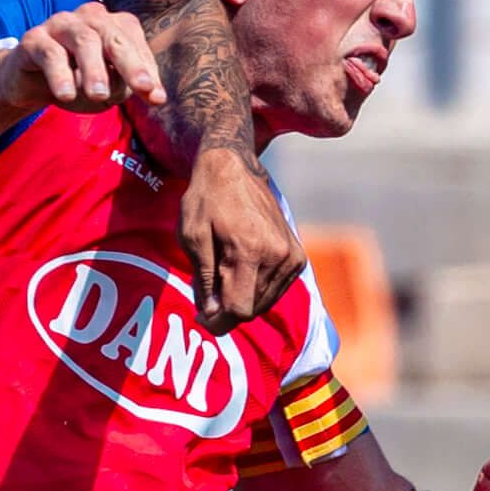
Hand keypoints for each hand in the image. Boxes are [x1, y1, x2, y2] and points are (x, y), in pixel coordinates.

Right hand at [0, 5, 164, 116]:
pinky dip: (60, 75)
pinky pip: (50, 53)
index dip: (146, 68)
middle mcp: (88, 18)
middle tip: (141, 88)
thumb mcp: (108, 88)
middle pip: (113, 36)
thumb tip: (152, 93)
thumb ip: (128, 86)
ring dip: (94, 70)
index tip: (156, 97)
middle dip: (130, 64)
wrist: (29, 83)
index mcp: (111, 25)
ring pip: (84, 41)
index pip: (134, 41)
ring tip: (99, 96)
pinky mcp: (34, 39)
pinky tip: (66, 95)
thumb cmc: (76, 80)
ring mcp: (60, 25)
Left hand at [177, 144, 303, 330]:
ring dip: (242, 298)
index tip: (201, 317)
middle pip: (252, 309)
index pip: (239, 309)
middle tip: (207, 291)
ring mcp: (291, 257)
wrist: (233, 169)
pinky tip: (241, 270)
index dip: (217, 321)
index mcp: (249, 251)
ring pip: (265, 302)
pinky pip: (276, 290)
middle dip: (227, 308)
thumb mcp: (192, 237)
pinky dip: (257, 289)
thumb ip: (204, 279)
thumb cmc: (206, 200)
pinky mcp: (297, 257)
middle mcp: (277, 256)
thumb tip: (212, 314)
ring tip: (223, 274)